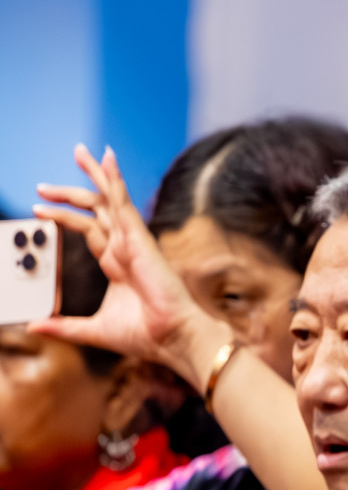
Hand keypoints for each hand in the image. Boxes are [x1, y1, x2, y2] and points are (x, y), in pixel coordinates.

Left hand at [31, 145, 228, 383]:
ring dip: (93, 175)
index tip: (39, 208)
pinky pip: (123, 202)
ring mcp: (133, 241)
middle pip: (98, 209)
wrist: (172, 337)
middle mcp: (125, 248)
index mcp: (118, 265)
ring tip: (78, 152)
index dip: (66, 216)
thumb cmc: (145, 336)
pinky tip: (106, 159)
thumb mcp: (92, 330)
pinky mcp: (138, 238)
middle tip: (43, 184)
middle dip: (71, 192)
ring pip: (109, 199)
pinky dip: (114, 179)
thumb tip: (33, 326)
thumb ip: (63, 326)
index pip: (91, 230)